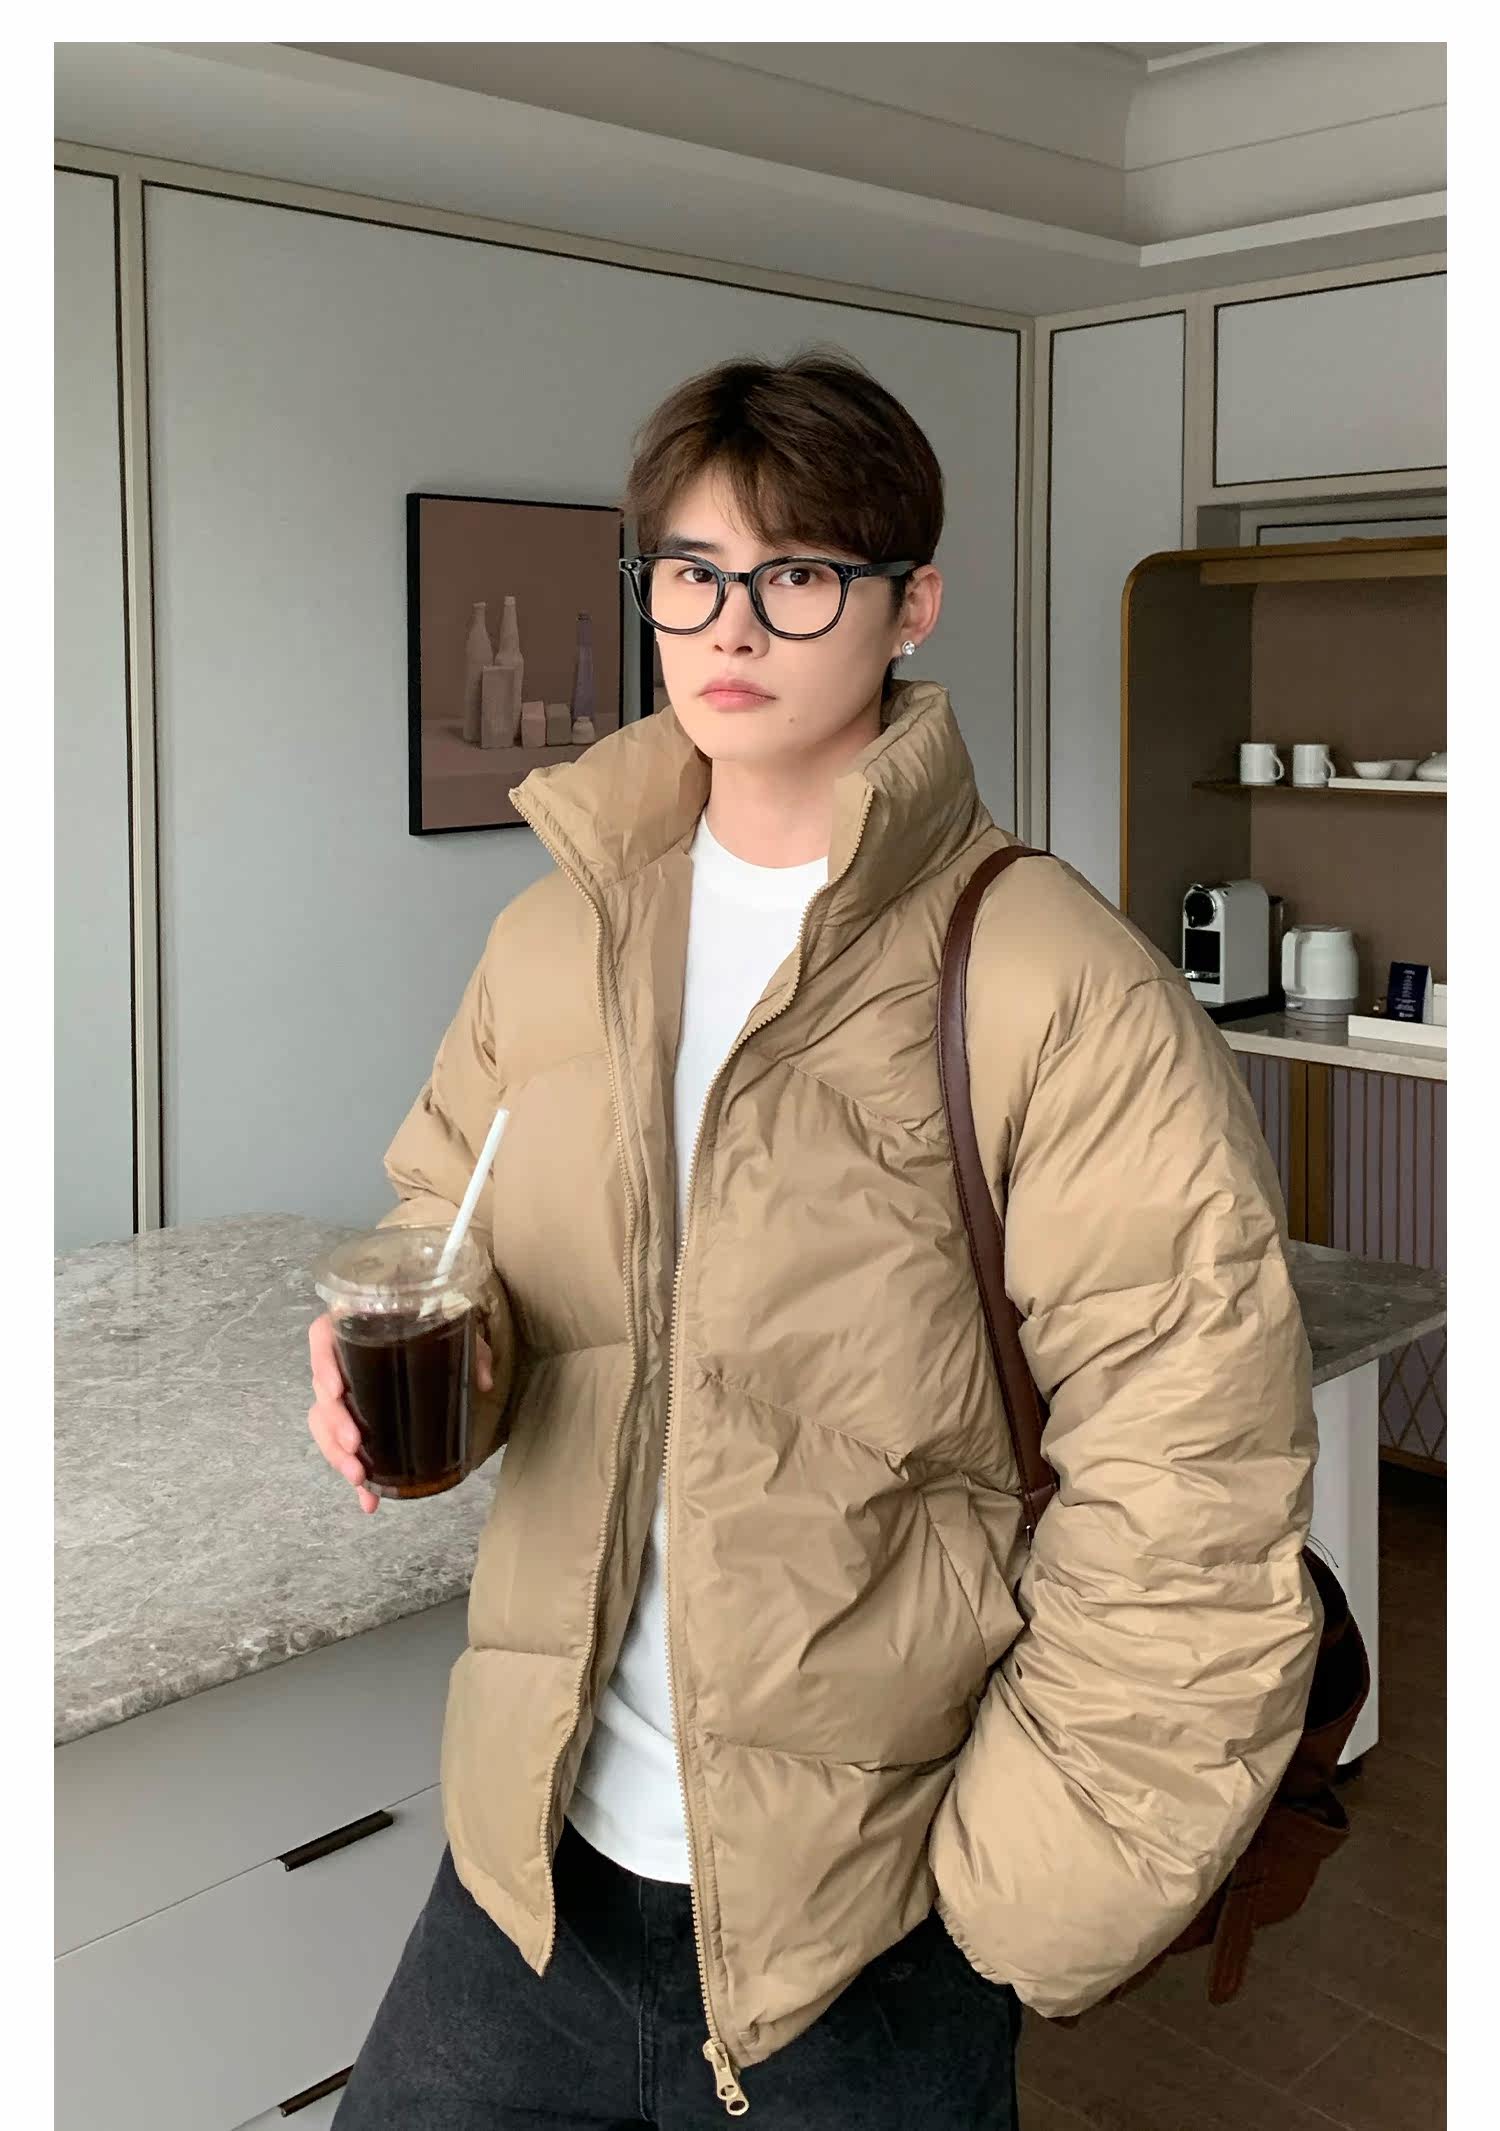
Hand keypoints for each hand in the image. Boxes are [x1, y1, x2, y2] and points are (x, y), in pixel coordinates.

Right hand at [307, 1313, 493, 1515]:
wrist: (428, 1330)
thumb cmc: (435, 1327)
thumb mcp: (457, 1331)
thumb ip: (472, 1350)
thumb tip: (483, 1382)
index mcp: (356, 1329)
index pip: (321, 1338)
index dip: (322, 1364)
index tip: (336, 1390)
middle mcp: (342, 1361)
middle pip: (321, 1392)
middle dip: (334, 1423)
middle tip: (354, 1444)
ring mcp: (344, 1393)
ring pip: (323, 1424)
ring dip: (335, 1454)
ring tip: (358, 1477)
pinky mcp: (352, 1420)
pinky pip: (341, 1446)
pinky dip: (353, 1473)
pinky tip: (368, 1500)